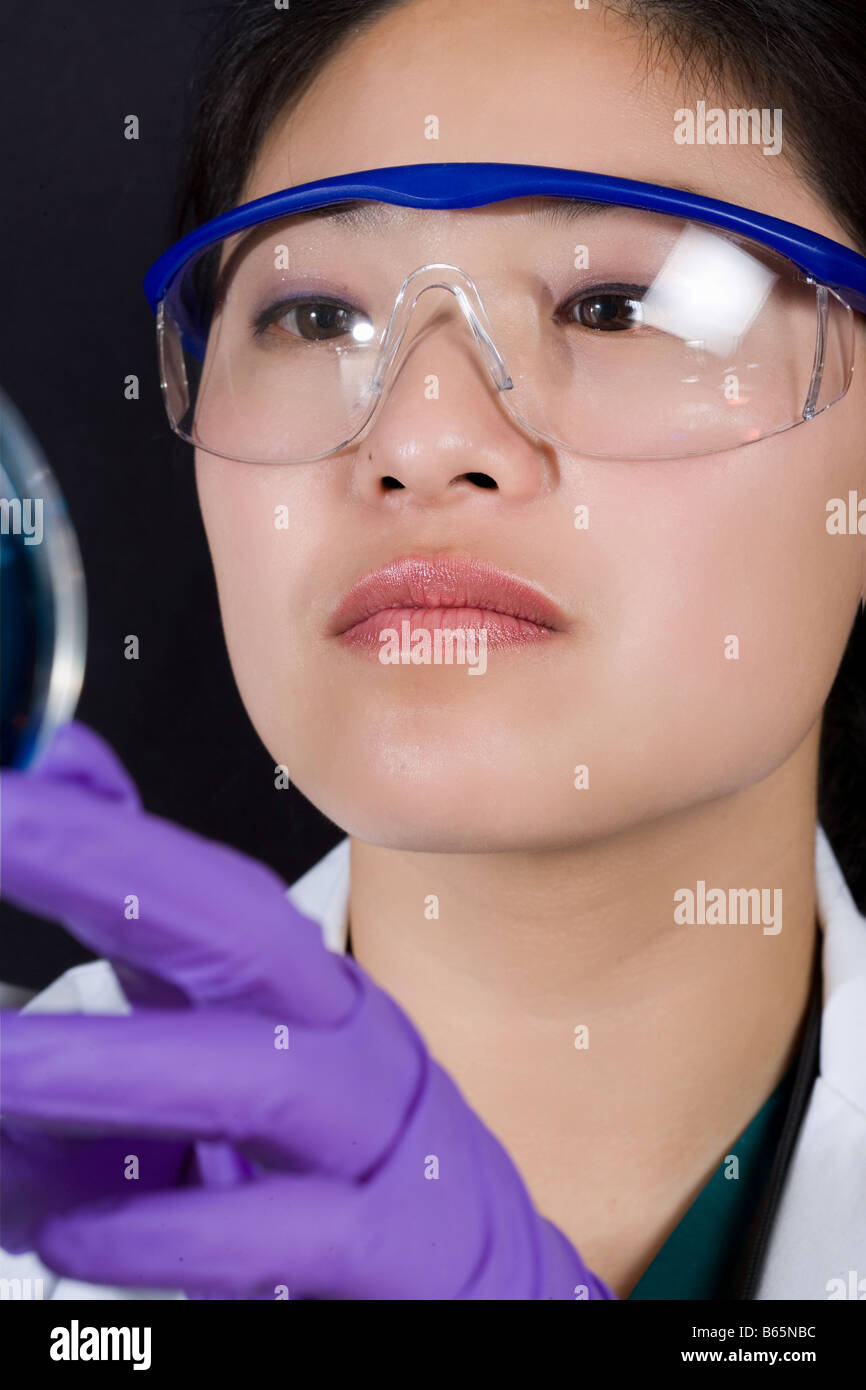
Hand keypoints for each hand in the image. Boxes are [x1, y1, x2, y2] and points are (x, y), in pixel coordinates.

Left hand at [1, 722, 615, 1299]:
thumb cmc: (334, 1162)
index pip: (204, 887)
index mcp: (303, 989)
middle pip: (249, 935)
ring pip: (263, 1077)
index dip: (101, 834)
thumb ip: (142, 940)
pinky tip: (76, 1234)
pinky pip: (288, 1233)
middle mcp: (348, 1039)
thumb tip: (63, 778)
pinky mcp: (401, 1249)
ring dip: (109, 1069)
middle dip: (112, 874)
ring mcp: (383, 1138)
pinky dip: (172, 1229)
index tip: (6, 795)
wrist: (480, 1282)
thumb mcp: (233, 1046)